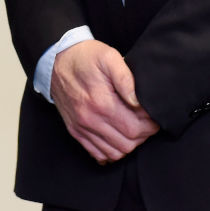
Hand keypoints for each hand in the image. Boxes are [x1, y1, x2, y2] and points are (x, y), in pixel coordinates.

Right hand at [50, 40, 158, 163]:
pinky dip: (111, 151)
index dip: (150, 126)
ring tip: (132, 128)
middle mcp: (90, 119)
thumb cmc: (85, 57)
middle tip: (146, 123)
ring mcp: (81, 127)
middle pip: (127, 144)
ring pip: (114, 153)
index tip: (153, 117)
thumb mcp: (109, 57)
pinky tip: (116, 137)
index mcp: (101, 102)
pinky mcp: (75, 130)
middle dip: (142, 136)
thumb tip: (138, 102)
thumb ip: (126, 79)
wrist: (56, 60)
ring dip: (128, 144)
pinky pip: (98, 153)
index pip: (135, 129)